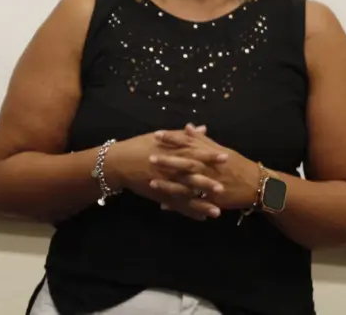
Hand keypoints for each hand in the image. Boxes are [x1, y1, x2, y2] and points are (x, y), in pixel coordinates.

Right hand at [108, 127, 226, 220]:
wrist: (119, 163)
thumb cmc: (139, 146)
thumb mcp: (160, 137)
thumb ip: (183, 135)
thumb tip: (202, 128)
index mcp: (171, 153)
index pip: (193, 154)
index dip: (209, 156)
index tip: (226, 158)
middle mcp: (169, 169)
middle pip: (191, 177)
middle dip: (207, 182)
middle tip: (224, 187)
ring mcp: (164, 184)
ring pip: (185, 196)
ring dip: (201, 203)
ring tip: (217, 211)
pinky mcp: (160, 195)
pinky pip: (176, 206)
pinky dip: (189, 212)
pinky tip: (202, 217)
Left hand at [149, 124, 261, 210]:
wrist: (257, 186)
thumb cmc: (238, 165)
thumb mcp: (221, 149)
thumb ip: (202, 140)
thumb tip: (187, 126)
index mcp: (210, 155)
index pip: (189, 144)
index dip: (173, 139)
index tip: (157, 134)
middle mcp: (208, 169)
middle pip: (186, 163)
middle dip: (168, 161)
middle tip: (150, 157)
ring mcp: (210, 185)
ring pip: (187, 185)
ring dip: (169, 184)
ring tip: (152, 183)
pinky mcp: (211, 200)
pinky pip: (192, 202)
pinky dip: (179, 204)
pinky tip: (164, 205)